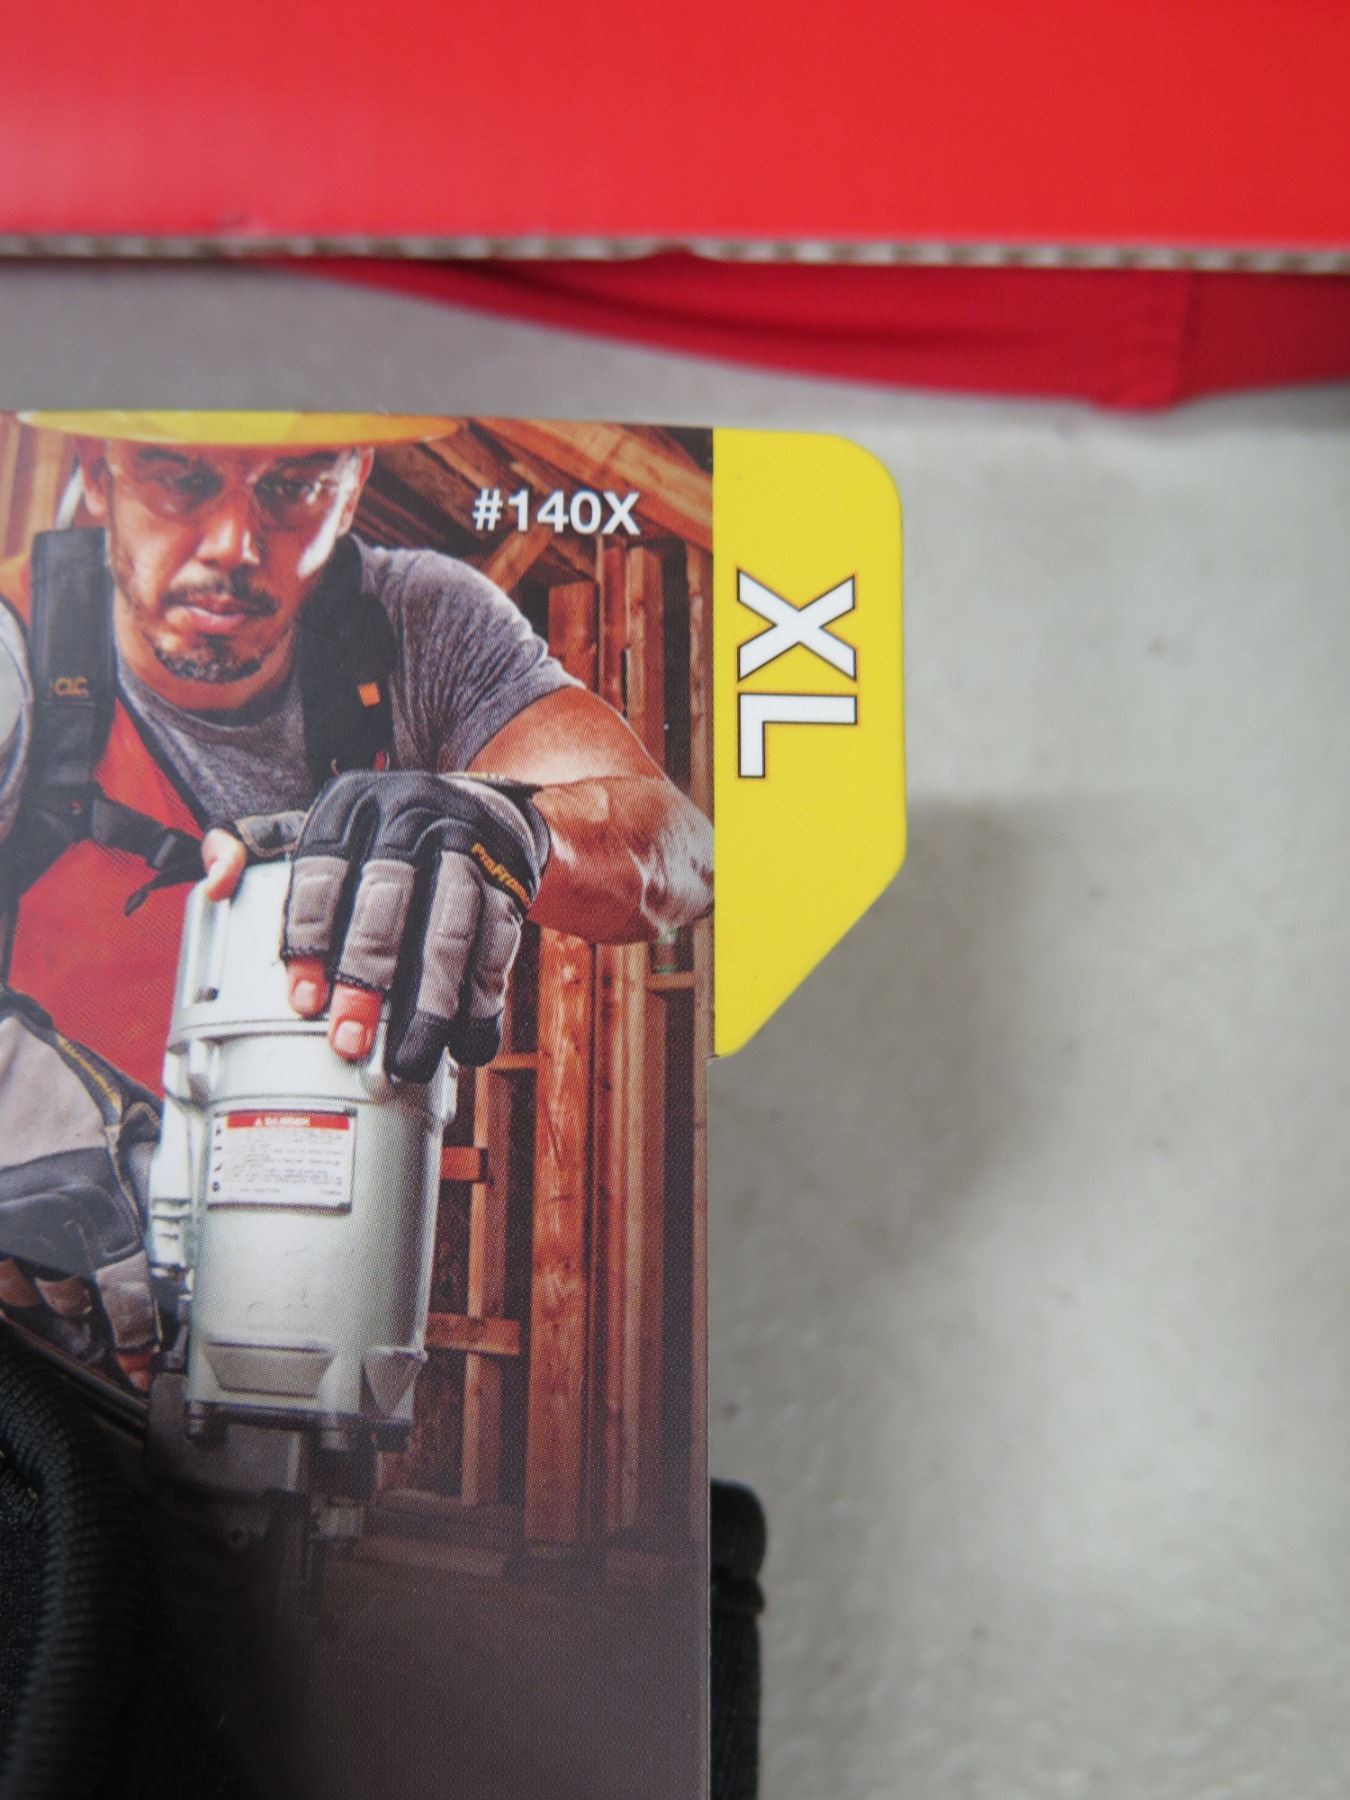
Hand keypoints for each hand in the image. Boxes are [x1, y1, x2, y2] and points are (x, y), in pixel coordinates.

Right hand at [0, 992, 159, 1391]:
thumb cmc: (58, 1075)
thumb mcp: (125, 1109)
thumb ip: (147, 1157)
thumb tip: (172, 1194)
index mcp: (94, 1191)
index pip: (123, 1284)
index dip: (134, 1331)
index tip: (140, 1360)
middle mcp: (46, 1217)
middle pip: (74, 1300)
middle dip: (94, 1325)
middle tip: (110, 1344)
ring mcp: (4, 1224)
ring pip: (27, 1295)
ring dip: (51, 1311)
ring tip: (70, 1321)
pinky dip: (11, 1292)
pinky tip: (23, 1295)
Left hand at [204, 772, 547, 1078]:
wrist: (487, 806)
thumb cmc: (383, 835)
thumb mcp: (319, 827)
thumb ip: (253, 847)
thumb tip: (214, 883)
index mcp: (352, 805)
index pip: (321, 870)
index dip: (309, 939)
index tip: (302, 1001)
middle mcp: (412, 815)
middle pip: (387, 900)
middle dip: (367, 978)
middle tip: (350, 1041)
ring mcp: (467, 844)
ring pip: (449, 929)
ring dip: (430, 1002)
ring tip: (410, 1058)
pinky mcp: (510, 879)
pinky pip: (498, 944)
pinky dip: (483, 1001)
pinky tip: (466, 1044)